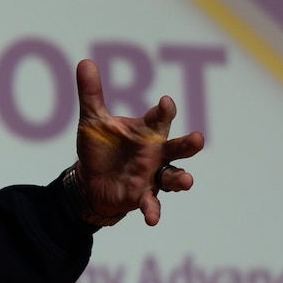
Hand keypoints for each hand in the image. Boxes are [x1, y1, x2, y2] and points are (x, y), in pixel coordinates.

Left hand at [70, 58, 205, 226]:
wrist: (90, 179)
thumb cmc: (101, 147)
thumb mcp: (93, 121)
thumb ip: (91, 94)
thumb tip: (84, 62)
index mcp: (147, 132)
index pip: (159, 119)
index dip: (164, 111)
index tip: (165, 103)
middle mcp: (156, 153)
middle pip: (177, 147)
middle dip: (188, 144)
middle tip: (197, 139)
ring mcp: (152, 175)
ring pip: (173, 176)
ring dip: (181, 179)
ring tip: (187, 181)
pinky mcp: (143, 196)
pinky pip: (152, 204)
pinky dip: (153, 211)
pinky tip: (153, 219)